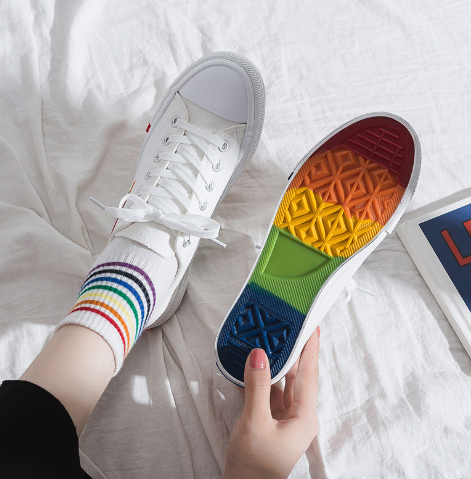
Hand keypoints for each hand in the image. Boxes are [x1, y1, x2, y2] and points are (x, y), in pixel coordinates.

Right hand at [222, 327, 319, 478]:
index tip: (311, 326)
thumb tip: (260, 354)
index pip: (309, 374)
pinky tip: (250, 368)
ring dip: (274, 364)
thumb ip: (258, 386)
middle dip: (293, 351)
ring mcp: (285, 419)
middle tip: (288, 327)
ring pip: (282, 384)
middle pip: (297, 376)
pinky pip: (269, 394)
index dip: (311, 348)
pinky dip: (260, 380)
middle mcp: (298, 415)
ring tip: (268, 341)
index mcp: (304, 416)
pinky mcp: (271, 422)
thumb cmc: (254, 465)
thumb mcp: (254, 423)